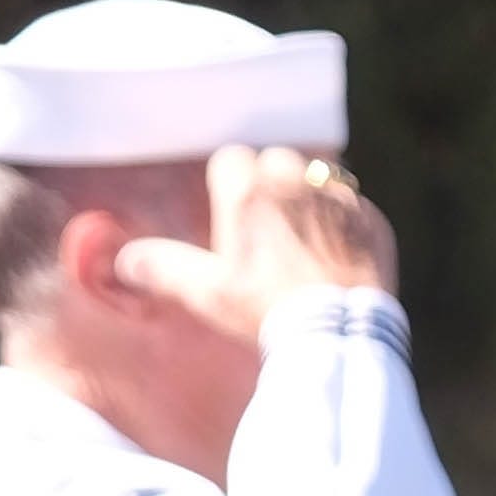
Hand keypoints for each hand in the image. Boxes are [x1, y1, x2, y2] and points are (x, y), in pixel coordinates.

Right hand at [110, 143, 401, 349]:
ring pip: (315, 179)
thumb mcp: (206, 294)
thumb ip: (163, 269)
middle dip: (268, 190)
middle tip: (265, 238)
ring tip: (301, 247)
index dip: (227, 190)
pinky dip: (342, 226)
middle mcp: (294, 178)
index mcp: (248, 189)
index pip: (229, 160)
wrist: (338, 335)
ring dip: (306, 201)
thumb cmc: (265, 312)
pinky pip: (352, 208)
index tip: (231, 222)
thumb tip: (123, 261)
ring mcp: (337, 196)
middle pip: (273, 163)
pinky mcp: (371, 220)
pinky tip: (335, 261)